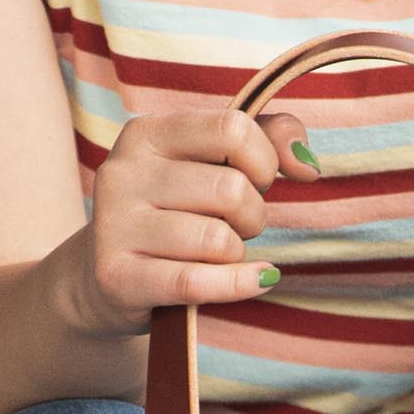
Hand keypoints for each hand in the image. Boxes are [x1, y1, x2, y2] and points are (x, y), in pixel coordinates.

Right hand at [68, 106, 304, 338]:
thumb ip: (271, 137)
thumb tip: (307, 164)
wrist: (106, 278)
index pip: (232, 128)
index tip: (256, 179)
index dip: (263, 160)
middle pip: (231, 190)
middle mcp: (122, 173)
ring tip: (219, 253)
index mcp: (145, 134)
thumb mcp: (215, 160)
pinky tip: (255, 279)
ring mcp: (114, 226)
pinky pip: (196, 283)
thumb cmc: (176, 211)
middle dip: (253, 215)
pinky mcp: (117, 277)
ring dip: (237, 253)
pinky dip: (238, 285)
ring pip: (218, 240)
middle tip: (236, 225)